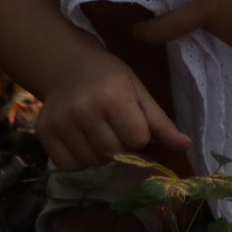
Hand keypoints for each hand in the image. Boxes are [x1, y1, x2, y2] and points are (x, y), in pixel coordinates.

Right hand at [34, 52, 190, 169]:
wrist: (67, 66)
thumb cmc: (109, 78)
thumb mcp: (137, 91)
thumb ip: (160, 122)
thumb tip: (186, 145)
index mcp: (112, 96)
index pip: (137, 139)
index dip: (138, 134)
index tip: (130, 120)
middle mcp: (84, 110)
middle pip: (113, 153)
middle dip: (119, 146)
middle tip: (114, 128)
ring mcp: (61, 122)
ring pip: (91, 162)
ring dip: (100, 155)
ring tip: (97, 133)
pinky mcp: (45, 133)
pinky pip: (68, 165)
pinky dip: (78, 161)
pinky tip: (81, 141)